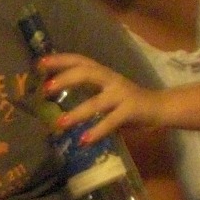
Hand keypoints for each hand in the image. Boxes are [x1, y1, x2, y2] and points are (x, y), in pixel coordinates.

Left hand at [39, 53, 165, 143]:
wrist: (160, 108)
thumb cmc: (125, 102)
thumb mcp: (103, 93)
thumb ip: (83, 92)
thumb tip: (50, 97)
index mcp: (103, 74)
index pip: (80, 61)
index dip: (60, 60)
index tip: (40, 62)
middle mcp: (112, 79)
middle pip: (87, 73)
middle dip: (65, 79)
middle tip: (45, 88)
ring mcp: (122, 95)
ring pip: (97, 101)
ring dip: (78, 112)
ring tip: (60, 123)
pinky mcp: (131, 111)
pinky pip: (112, 121)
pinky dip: (98, 131)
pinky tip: (84, 140)